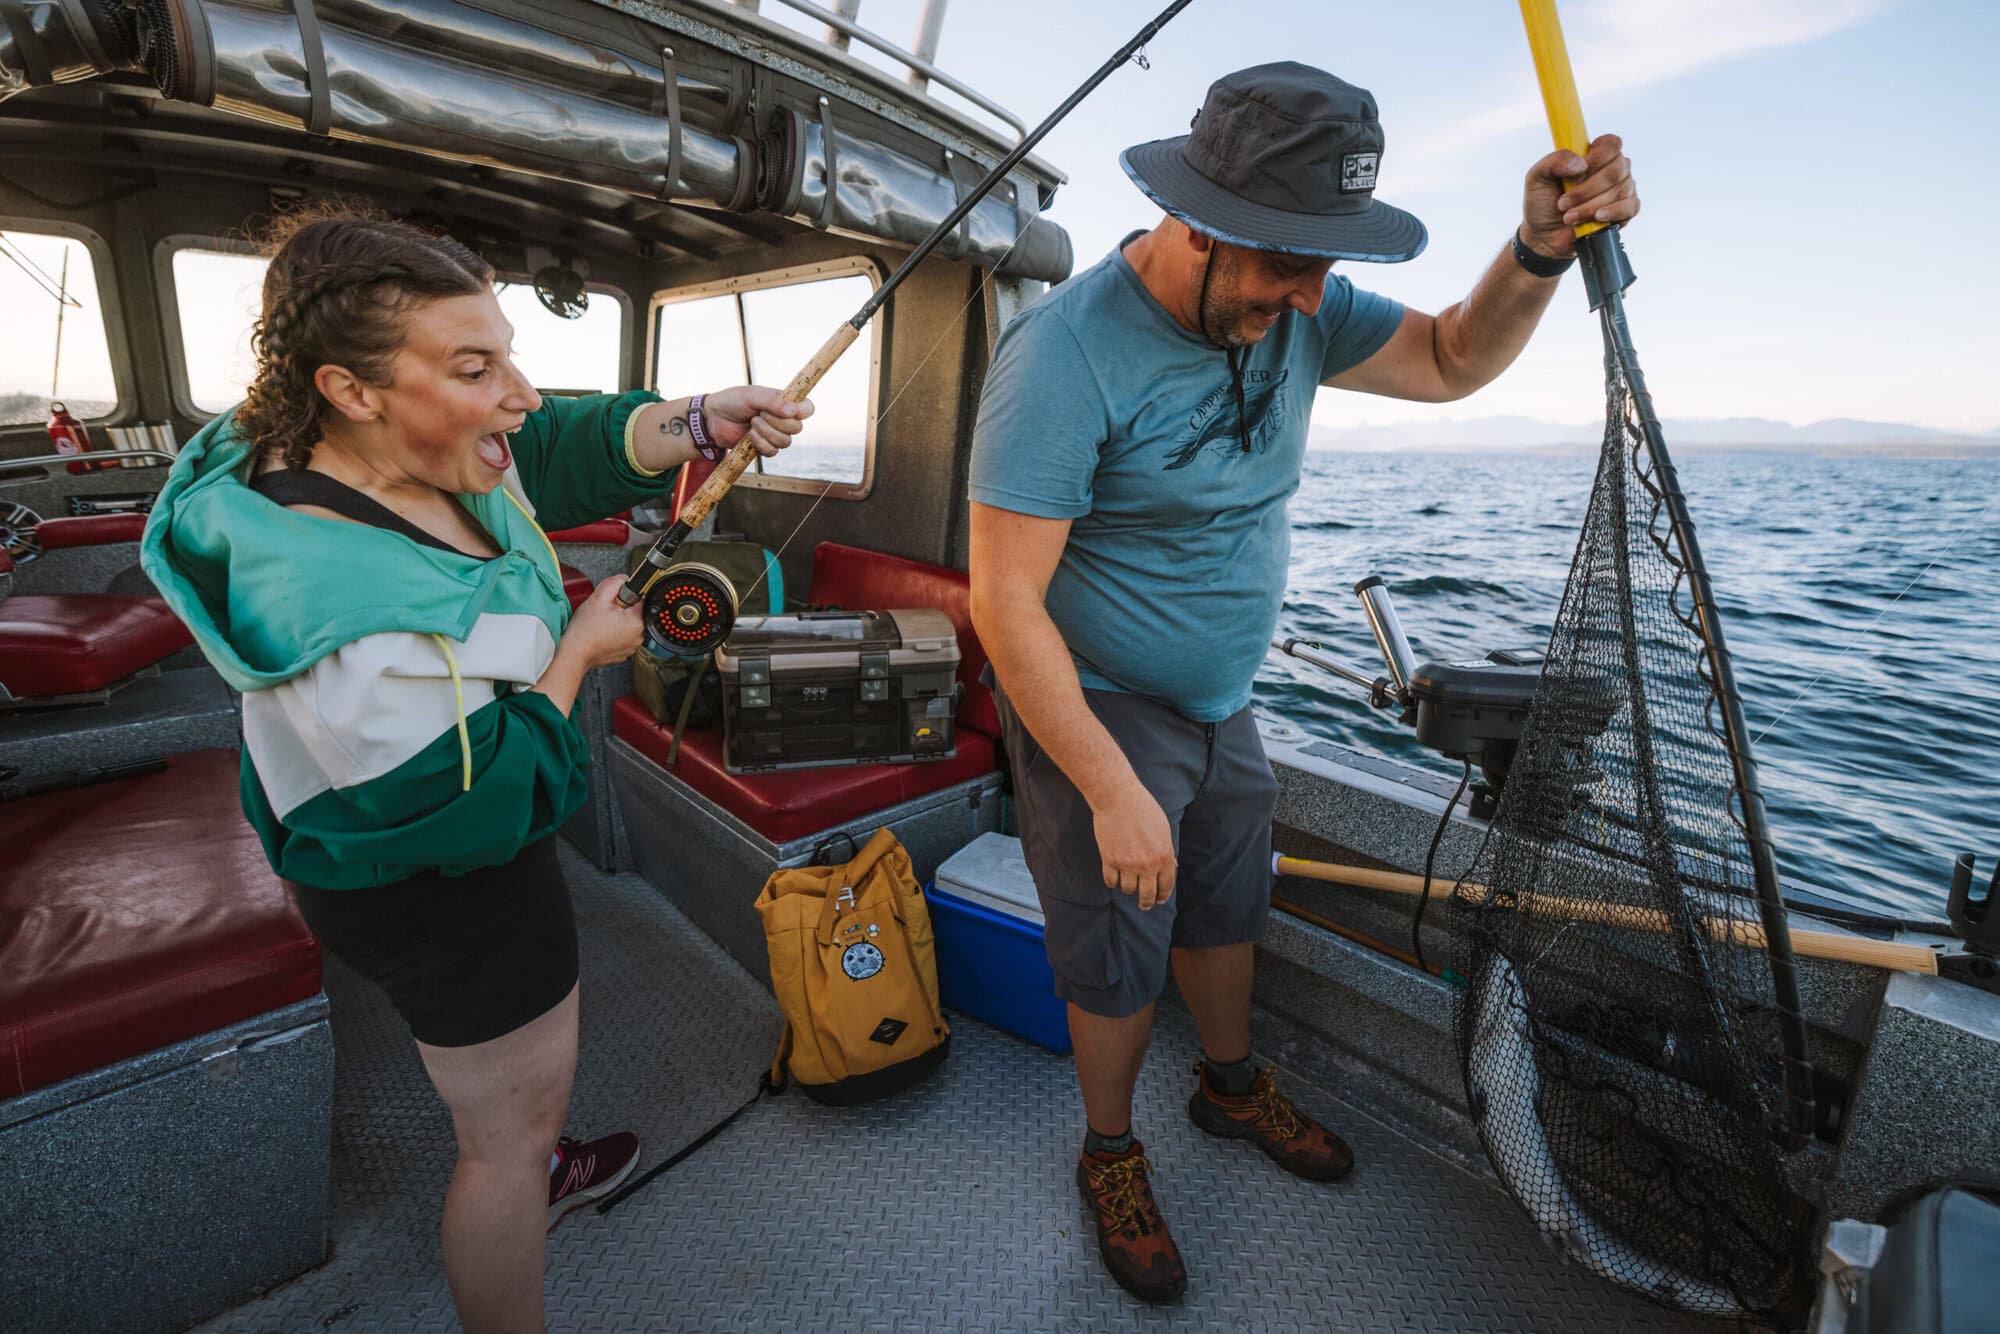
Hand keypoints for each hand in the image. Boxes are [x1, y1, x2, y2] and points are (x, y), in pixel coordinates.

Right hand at [559, 574, 645, 669]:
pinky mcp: (622, 653)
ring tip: (601, 624)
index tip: (613, 601)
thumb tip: (624, 579)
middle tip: (604, 614)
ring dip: (616, 622)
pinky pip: (621, 638)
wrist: (574, 652)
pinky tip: (601, 633)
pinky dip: (613, 634)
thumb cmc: (584, 630)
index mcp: (637, 622)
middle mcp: (638, 636)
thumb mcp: (598, 598)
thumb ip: (614, 583)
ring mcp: (631, 647)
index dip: (624, 596)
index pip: (639, 599)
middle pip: (633, 613)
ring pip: (627, 625)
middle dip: (619, 609)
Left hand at [702, 385, 813, 457]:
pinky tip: (750, 436)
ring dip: (767, 433)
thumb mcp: (752, 395)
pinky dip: (761, 444)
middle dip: (777, 422)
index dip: (803, 411)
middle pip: (797, 428)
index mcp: (784, 402)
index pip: (807, 408)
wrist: (713, 418)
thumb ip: (773, 401)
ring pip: (786, 442)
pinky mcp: (765, 447)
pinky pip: (773, 451)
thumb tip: (793, 411)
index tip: (789, 411)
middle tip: (759, 414)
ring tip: (752, 423)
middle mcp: (782, 419)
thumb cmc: (732, 401)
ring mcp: (774, 434)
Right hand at [1092, 780, 1177, 909]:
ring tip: (1128, 884)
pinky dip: (1113, 882)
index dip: (1162, 896)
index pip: (1166, 886)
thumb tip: (1169, 868)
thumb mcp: (1163, 830)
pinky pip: (1111, 881)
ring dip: (1128, 889)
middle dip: (1146, 903)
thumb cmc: (1144, 810)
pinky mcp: (1109, 860)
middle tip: (1144, 905)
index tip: (1159, 900)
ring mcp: (1127, 864)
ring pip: (1128, 889)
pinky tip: (1115, 878)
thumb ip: (1166, 851)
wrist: (1119, 799)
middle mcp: (1147, 864)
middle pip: (1147, 895)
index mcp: (1164, 856)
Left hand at [1519, 132, 1638, 259]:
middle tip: (1563, 203)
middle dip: (1586, 190)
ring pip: (1620, 190)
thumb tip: (1580, 164)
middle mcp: (1612, 169)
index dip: (1597, 158)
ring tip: (1569, 216)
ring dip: (1590, 206)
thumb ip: (1554, 161)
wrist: (1544, 236)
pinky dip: (1612, 212)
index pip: (1611, 144)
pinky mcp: (1626, 210)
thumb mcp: (1537, 177)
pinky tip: (1596, 218)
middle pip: (1616, 169)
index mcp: (1594, 155)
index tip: (1577, 175)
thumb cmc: (1542, 203)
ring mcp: (1622, 189)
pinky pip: (1630, 206)